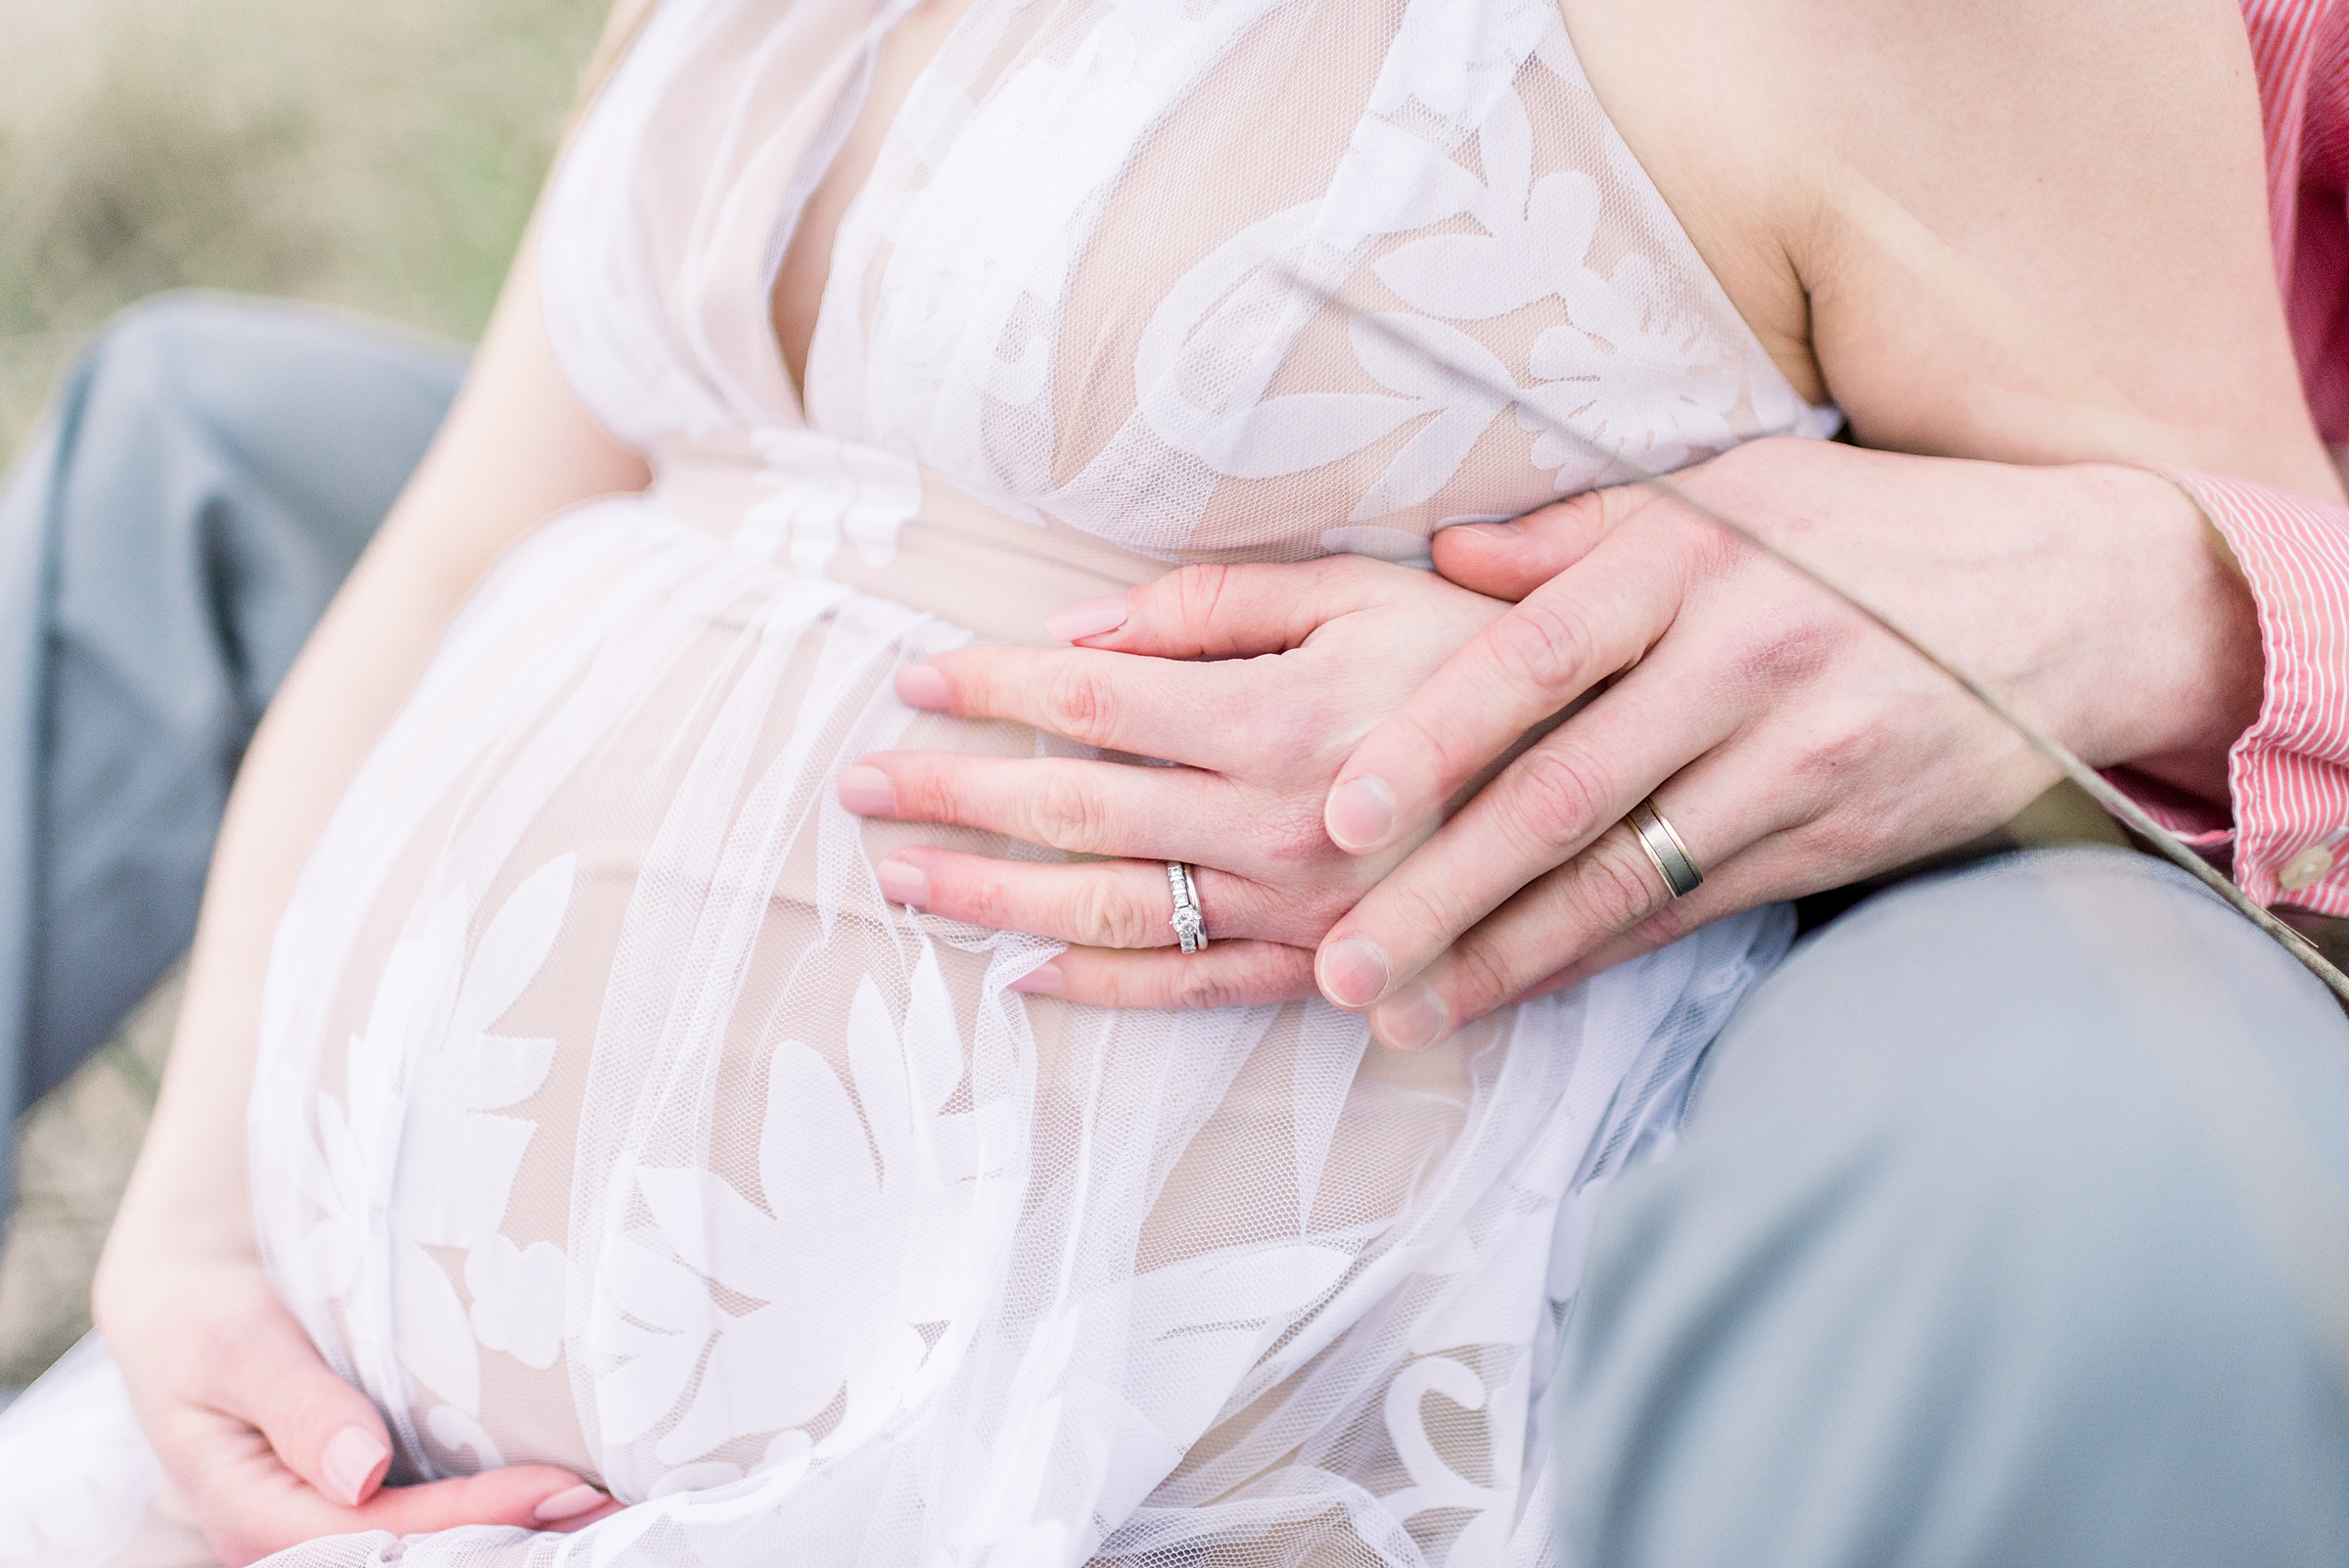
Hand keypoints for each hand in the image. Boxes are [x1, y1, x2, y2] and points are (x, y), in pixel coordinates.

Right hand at [94, 1249, 617, 1563]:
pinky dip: (498, 1509)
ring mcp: (331, 1526)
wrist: (192, 1310)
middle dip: (515, 1538)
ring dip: (518, 1532)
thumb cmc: (207, 1319)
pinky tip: (562, 1491)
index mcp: (255, 1515)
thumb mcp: (235, 1348)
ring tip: (611, 1505)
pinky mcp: (362, 1503)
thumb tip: (362, 1473)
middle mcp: (295, 1538)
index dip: (474, 1515)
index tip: (557, 1486)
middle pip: (419, 1556)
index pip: (382, 1535)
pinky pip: (432, 1520)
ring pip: (432, 1548)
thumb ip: (298, 1406)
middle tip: (615, 1504)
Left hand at [836, 556, 1507, 1007]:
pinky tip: (1023, 980)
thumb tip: (1084, 631)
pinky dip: (1102, 991)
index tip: (911, 682)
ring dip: (993, 900)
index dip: (987, 691)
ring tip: (903, 883)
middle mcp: (1267, 826)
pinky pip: (1193, 990)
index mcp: (1272, 716)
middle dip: (953, 799)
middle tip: (858, 791)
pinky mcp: (1324, 968)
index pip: (1088, 704)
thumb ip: (1219, 606)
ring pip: (1109, 911)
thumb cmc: (1490, 660)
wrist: (1622, 770)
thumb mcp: (1362, 591)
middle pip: (1071, 812)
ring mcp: (1292, 911)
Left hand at [1312, 436, 2263, 1047]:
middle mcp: (1742, 666)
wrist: (2086, 605)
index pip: (1541, 657)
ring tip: (1397, 1009)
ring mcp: (1796, 765)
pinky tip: (1509, 992)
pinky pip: (1688, 911)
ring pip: (1620, 878)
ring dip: (1499, 954)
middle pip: (1564, 795)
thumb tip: (1444, 557)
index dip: (1434, 737)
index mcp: (1695, 559)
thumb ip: (1582, 530)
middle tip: (1339, 961)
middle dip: (1439, 890)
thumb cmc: (1881, 532)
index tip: (1343, 810)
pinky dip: (1591, 958)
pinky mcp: (1834, 841)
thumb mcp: (1741, 486)